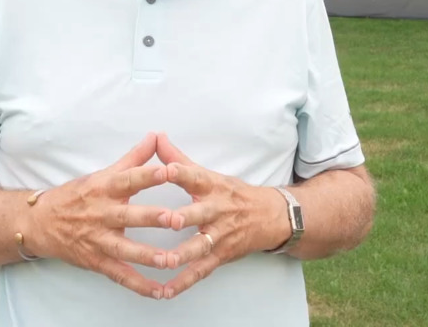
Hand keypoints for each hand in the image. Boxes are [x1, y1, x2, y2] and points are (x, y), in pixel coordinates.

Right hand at [24, 133, 174, 298]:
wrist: (38, 222)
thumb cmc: (76, 196)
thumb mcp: (102, 174)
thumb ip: (134, 158)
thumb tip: (156, 136)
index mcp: (105, 189)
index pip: (129, 179)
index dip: (149, 175)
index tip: (171, 170)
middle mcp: (101, 214)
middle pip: (129, 216)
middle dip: (153, 218)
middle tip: (177, 219)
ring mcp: (98, 240)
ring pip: (125, 250)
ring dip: (148, 256)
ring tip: (171, 260)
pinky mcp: (96, 262)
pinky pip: (120, 275)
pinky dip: (140, 285)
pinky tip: (160, 291)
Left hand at [154, 133, 289, 299]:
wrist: (272, 217)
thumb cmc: (233, 194)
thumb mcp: (210, 174)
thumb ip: (179, 159)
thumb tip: (156, 136)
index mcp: (212, 186)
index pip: (195, 176)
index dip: (181, 172)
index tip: (165, 169)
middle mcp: (217, 210)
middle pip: (199, 213)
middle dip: (185, 217)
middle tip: (171, 220)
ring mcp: (220, 235)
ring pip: (200, 246)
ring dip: (183, 254)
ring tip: (165, 261)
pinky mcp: (221, 255)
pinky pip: (201, 271)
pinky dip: (183, 282)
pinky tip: (166, 291)